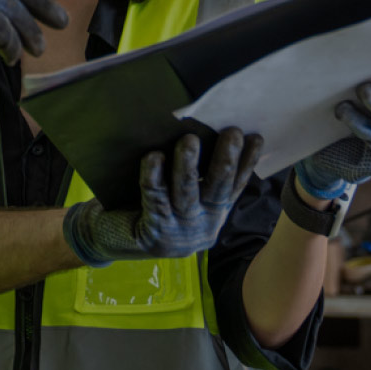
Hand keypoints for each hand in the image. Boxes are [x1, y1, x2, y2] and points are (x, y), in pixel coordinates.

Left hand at [62, 129, 262, 266]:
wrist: (115, 238)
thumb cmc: (152, 206)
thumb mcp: (184, 197)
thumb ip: (198, 175)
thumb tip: (205, 130)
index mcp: (214, 213)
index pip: (235, 185)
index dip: (247, 162)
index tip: (255, 136)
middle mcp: (203, 224)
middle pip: (217, 187)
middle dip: (225, 159)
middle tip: (232, 132)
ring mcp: (180, 231)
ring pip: (186, 192)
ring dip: (188, 165)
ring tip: (189, 140)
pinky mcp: (154, 232)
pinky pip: (154, 199)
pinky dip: (153, 176)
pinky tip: (153, 157)